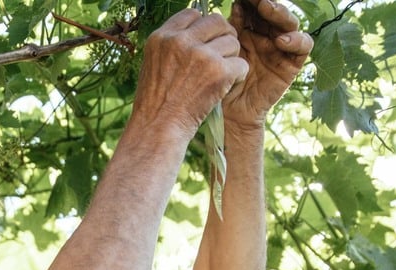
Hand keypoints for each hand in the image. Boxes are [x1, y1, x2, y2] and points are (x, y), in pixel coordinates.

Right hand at [130, 8, 248, 138]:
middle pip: (216, 21)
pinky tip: (225, 87)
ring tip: (219, 76)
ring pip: (233, 42)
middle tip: (222, 54)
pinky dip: (238, 76)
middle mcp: (180, 41)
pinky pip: (241, 64)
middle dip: (223, 36)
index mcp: (162, 37)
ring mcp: (201, 55)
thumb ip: (173, 44)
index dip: (202, 26)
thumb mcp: (154, 64)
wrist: (159, 129)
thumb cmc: (156, 102)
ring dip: (231, 58)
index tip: (204, 41)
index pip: (192, 13)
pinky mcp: (219, 72)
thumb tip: (196, 29)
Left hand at [223, 0, 313, 128]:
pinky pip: (303, 47)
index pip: (254, 7)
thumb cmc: (222, 81)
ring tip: (266, 7)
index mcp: (248, 29)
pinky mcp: (292, 63)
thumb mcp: (224, 52)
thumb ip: (231, 30)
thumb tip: (236, 4)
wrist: (230, 112)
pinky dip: (296, 40)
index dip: (250, 0)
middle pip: (273, 11)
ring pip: (289, 23)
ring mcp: (281, 48)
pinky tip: (281, 40)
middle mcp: (266, 35)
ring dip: (279, 13)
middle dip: (264, 1)